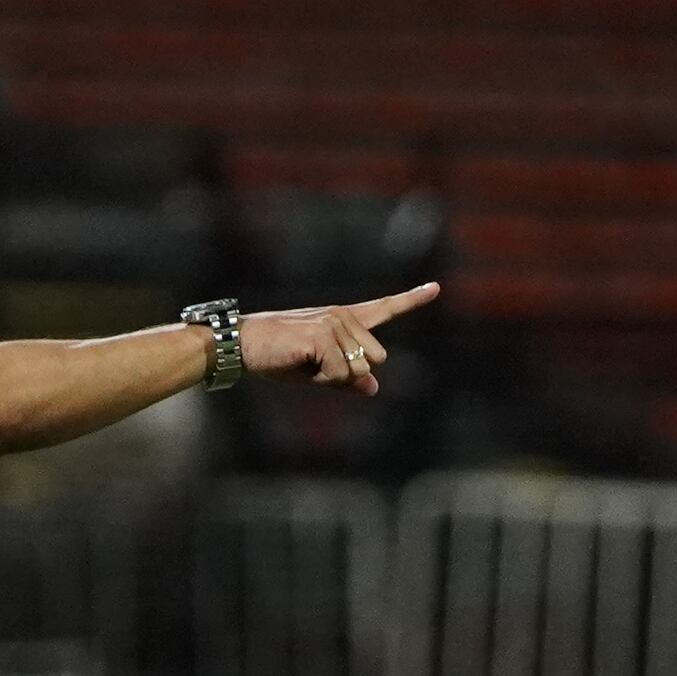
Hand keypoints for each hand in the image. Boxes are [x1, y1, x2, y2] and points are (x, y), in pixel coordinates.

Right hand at [246, 281, 441, 391]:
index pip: (383, 309)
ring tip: (302, 362)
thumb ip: (347, 378)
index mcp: (344, 320)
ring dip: (331, 377)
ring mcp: (335, 322)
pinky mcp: (323, 334)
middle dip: (348, 374)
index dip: (411, 300)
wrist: (241, 346)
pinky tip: (300, 362)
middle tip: (312, 365)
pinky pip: (340, 371)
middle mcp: (343, 316)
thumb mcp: (316, 372)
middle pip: (374, 359)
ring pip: (357, 368)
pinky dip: (322, 378)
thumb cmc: (275, 359)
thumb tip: (373, 387)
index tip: (435, 288)